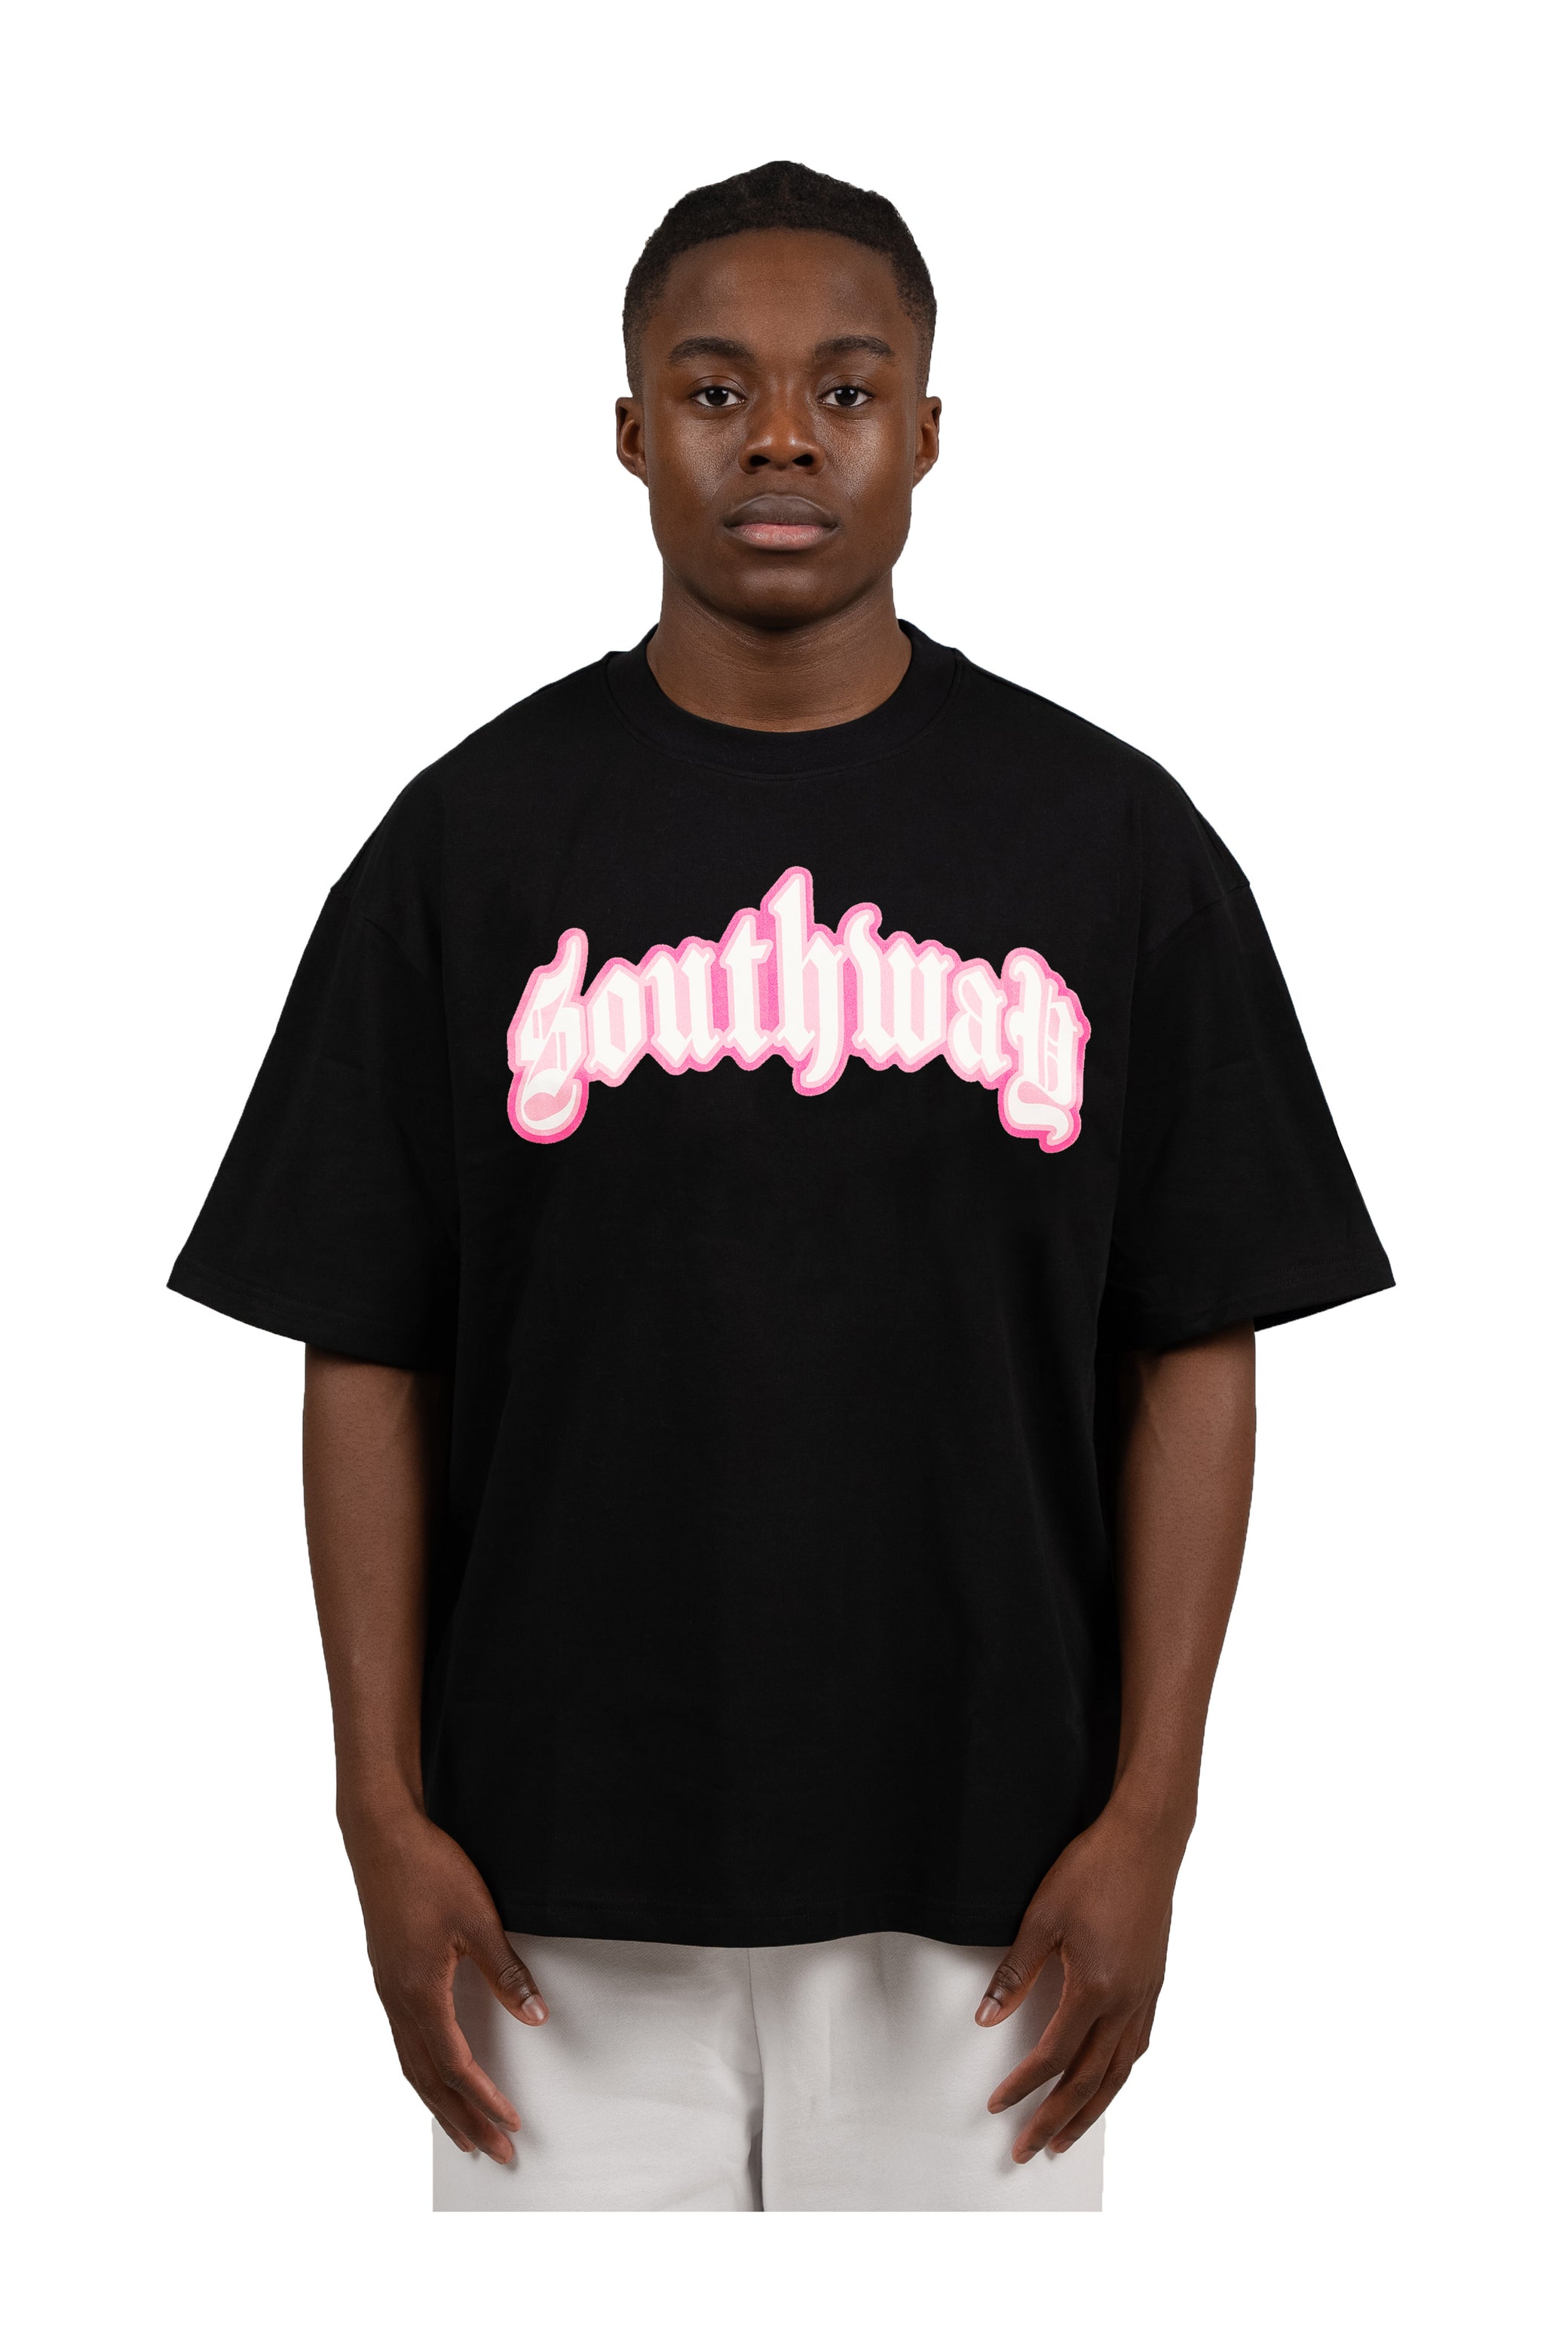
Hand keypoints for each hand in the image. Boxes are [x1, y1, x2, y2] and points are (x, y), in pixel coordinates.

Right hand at [343, 1804, 547, 2162]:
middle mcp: (397, 2000)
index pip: (455, 2065)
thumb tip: (535, 2016)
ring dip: (438, 2102)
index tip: (511, 2125)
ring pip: (410, 2064)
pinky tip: (433, 2073)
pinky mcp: (386, 1974)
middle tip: (493, 2154)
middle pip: (429, 2079)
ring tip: (462, 2132)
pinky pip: (402, 2040)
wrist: (380, 1835)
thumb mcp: (477, 1919)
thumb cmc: (427, 1870)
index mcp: (419, 1992)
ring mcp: (387, 1988)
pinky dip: (420, 2070)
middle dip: (463, 2120)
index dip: (485, 2099)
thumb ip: (506, 1972)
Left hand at [977, 1800, 1182, 2160]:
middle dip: (1056, 2119)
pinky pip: (1138, 2045)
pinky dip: (1119, 2074)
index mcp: (1095, 1989)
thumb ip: (1016, 1973)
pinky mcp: (1154, 1983)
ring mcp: (1146, 1995)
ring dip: (1092, 2109)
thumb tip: (986, 2018)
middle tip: (1029, 2150)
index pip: (1053, 2057)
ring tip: (1067, 2137)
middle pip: (1088, 2079)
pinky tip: (1108, 2080)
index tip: (997, 2105)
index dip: (1023, 2086)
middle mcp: (1126, 2002)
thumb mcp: (1042, 1917)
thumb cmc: (1091, 1870)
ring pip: (1119, 2071)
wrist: (1146, 1840)